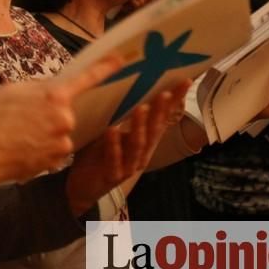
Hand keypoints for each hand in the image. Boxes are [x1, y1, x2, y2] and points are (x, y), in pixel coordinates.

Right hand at [0, 56, 121, 195]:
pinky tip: (24, 148)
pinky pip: (55, 150)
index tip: (121, 60)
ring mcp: (63, 142)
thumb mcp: (12, 90)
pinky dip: (43, 149)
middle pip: (66, 111)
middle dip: (50, 113)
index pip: (87, 79)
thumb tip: (48, 89)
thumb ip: (37, 88)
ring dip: (46, 132)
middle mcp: (65, 118)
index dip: (105, 68)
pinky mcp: (58, 160)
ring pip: (60, 132)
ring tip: (21, 135)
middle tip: (26, 118)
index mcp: (55, 96)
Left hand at [64, 80, 189, 214]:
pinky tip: (112, 130)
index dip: (174, 101)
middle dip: (161, 111)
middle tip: (165, 93)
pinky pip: (114, 159)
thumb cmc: (98, 153)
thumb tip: (127, 82)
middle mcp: (142, 153)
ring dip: (140, 126)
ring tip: (141, 109)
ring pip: (138, 145)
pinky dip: (113, 145)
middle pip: (154, 130)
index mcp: (145, 140)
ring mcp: (129, 166)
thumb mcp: (112, 129)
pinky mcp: (112, 176)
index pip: (163, 117)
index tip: (185, 82)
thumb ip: (121, 113)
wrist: (83, 187)